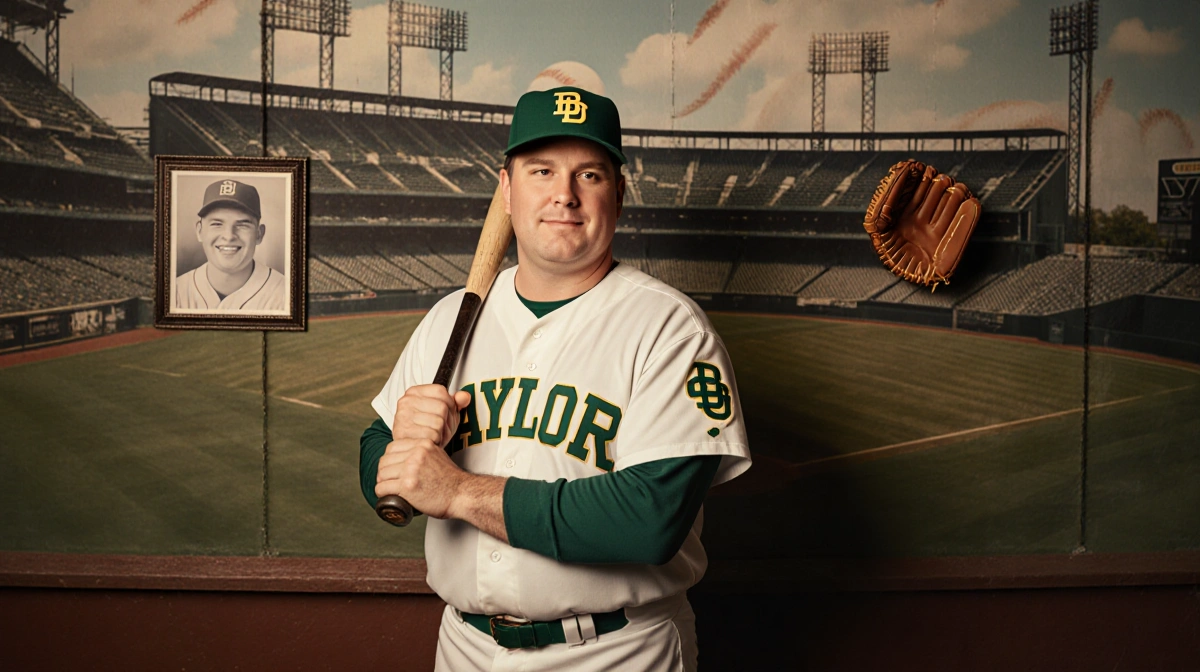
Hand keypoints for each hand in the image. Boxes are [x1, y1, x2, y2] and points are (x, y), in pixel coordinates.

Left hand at [376, 386, 472, 518]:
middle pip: (384, 461)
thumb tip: (405, 455)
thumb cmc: (450, 479)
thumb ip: (422, 452)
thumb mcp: (437, 455)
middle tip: (388, 481)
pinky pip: (382, 488)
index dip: (389, 459)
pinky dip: (382, 494)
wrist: (461, 494)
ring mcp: (411, 470)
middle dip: (383, 472)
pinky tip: (389, 496)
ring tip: (389, 489)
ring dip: (383, 483)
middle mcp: (416, 455)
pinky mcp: (408, 486)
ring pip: (382, 474)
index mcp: (422, 445)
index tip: (391, 469)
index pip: (392, 447)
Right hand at [389, 384, 472, 446]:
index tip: (445, 414)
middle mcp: (406, 401)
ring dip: (442, 432)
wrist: (413, 450)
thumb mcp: (443, 413)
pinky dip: (436, 441)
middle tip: (441, 429)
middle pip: (442, 407)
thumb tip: (464, 397)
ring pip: (438, 421)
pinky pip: (432, 435)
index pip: (441, 391)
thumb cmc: (427, 429)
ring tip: (435, 435)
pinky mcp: (404, 432)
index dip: (450, 405)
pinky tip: (431, 441)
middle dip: (447, 421)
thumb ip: (455, 403)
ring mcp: (403, 416)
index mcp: (414, 392)